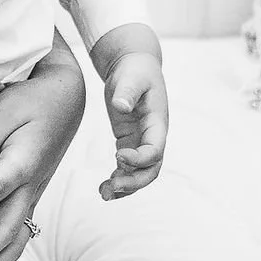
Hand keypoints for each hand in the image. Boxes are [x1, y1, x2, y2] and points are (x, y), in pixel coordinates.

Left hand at [0, 41, 85, 260]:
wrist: (66, 99)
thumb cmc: (31, 101)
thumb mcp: (3, 112)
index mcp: (23, 161)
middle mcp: (31, 186)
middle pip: (9, 228)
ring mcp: (33, 195)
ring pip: (18, 239)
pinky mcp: (30, 198)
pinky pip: (19, 234)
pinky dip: (2, 255)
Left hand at [98, 45, 168, 198]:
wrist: (134, 66)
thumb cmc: (135, 71)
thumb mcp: (131, 77)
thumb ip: (127, 91)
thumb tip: (120, 106)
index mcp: (157, 123)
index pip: (155, 150)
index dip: (139, 159)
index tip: (118, 155)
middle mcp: (153, 137)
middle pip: (151, 170)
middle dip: (133, 182)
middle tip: (111, 187)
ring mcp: (142, 141)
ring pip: (140, 174)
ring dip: (125, 187)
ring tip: (104, 194)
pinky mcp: (129, 141)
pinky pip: (127, 167)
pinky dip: (118, 179)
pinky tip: (103, 187)